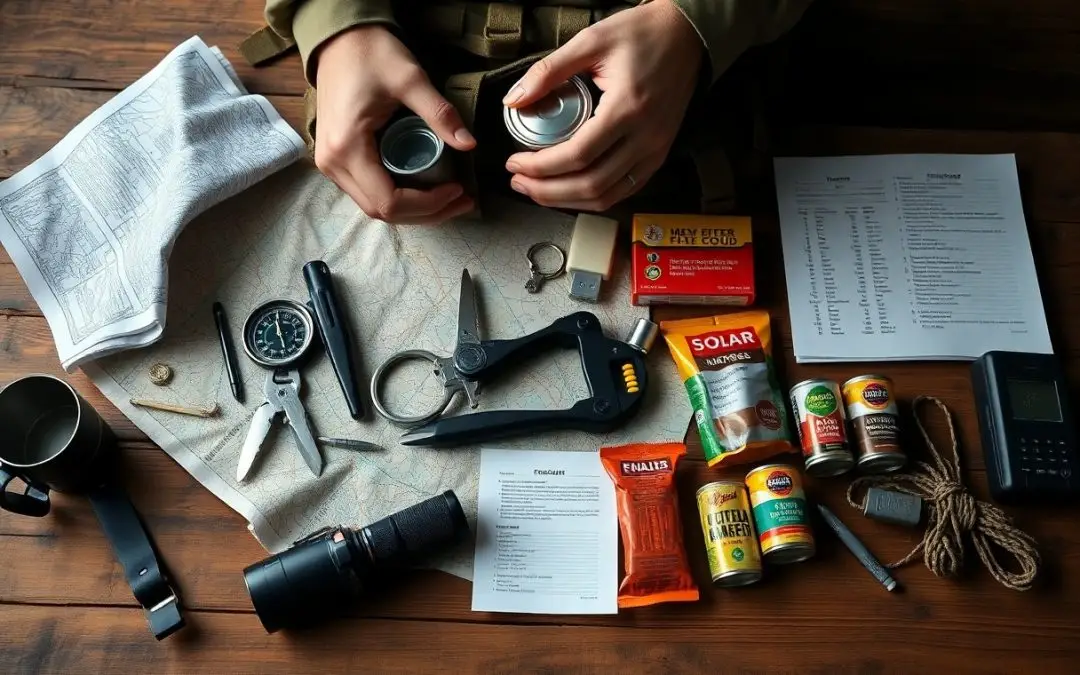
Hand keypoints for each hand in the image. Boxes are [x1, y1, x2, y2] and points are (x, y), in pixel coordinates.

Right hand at [314, 26, 476, 223]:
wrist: (338, 38)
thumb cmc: (369, 54)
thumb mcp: (410, 79)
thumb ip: (440, 113)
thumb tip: (469, 144)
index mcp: (347, 148)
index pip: (389, 202)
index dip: (427, 205)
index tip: (456, 189)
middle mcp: (333, 163)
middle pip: (382, 212)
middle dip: (425, 213)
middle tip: (461, 201)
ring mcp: (331, 164)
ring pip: (374, 206)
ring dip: (413, 209)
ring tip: (449, 198)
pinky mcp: (337, 159)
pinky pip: (369, 191)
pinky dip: (399, 197)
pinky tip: (425, 188)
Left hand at [502, 0, 703, 210]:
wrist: (687, 36)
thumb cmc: (643, 34)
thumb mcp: (591, 41)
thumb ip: (548, 71)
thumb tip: (514, 99)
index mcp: (627, 108)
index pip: (578, 155)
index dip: (541, 166)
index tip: (515, 162)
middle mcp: (645, 136)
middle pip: (590, 184)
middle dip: (547, 190)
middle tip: (519, 181)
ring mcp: (655, 150)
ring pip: (608, 195)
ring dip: (568, 200)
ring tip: (537, 190)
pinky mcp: (659, 154)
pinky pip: (625, 190)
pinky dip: (595, 197)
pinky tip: (571, 191)